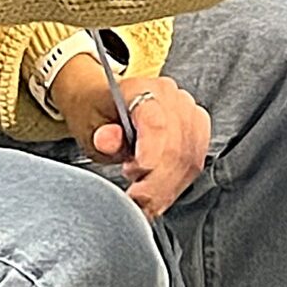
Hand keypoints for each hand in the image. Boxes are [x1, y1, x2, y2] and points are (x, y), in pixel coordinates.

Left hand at [50, 58, 210, 219]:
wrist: (109, 102)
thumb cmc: (98, 112)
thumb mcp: (88, 123)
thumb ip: (101, 135)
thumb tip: (107, 140)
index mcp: (141, 89)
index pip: (155, 122)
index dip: (150, 153)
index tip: (138, 174)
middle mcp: (172, 98)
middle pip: (175, 147)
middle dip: (155, 182)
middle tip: (133, 198)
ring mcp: (189, 113)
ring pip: (188, 160)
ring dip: (165, 188)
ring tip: (141, 195)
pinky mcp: (198, 132)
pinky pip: (194, 165)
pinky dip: (174, 186)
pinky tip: (156, 194)